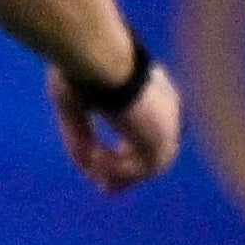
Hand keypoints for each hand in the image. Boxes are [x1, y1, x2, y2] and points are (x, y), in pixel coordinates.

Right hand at [50, 57, 181, 192]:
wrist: (98, 54)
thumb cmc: (82, 69)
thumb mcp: (76, 107)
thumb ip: (83, 137)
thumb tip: (87, 164)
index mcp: (154, 93)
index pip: (152, 134)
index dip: (130, 157)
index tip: (106, 174)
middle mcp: (167, 108)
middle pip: (157, 155)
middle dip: (129, 176)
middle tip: (105, 190)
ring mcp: (168, 123)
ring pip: (147, 165)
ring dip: (115, 171)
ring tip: (89, 162)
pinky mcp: (161, 136)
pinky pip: (138, 169)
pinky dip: (114, 169)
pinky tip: (94, 154)